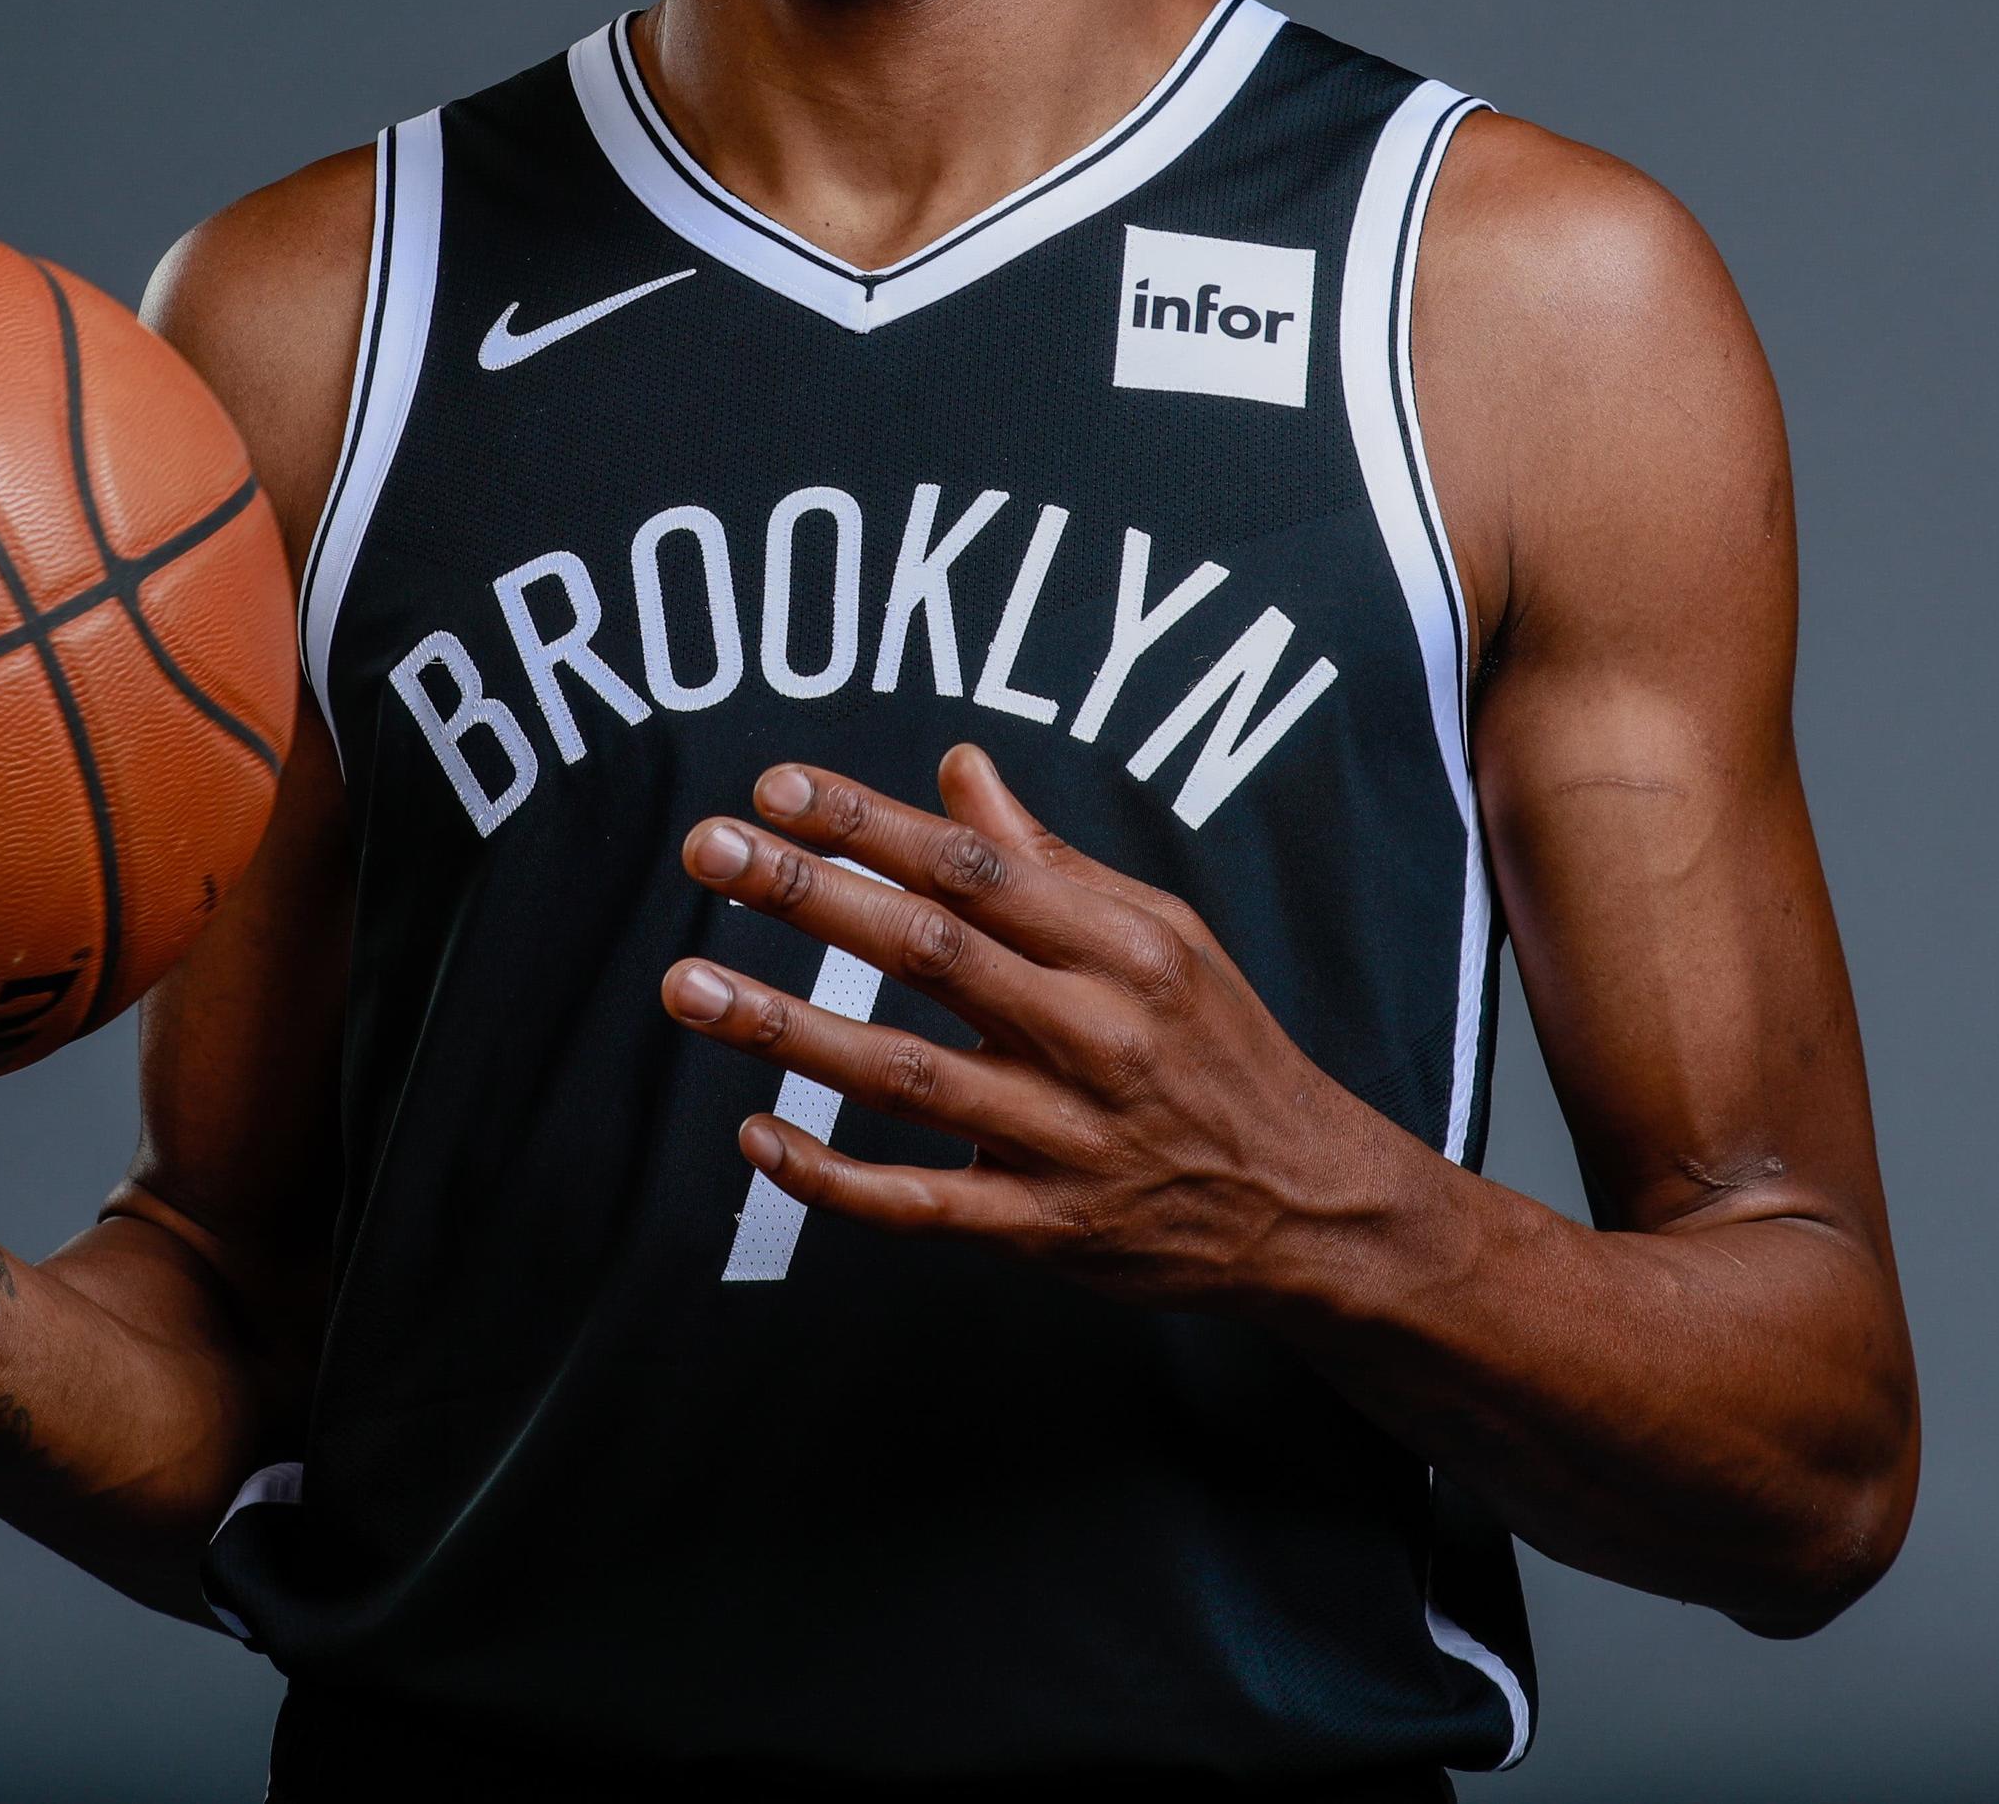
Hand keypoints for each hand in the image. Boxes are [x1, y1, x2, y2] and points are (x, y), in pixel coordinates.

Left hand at [663, 746, 1444, 1312]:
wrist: (1309, 1204)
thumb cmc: (1219, 1049)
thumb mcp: (1163, 935)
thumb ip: (1049, 860)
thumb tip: (959, 769)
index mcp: (1122, 946)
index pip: (975, 867)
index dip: (870, 824)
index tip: (775, 787)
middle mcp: (1094, 1033)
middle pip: (930, 950)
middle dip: (809, 895)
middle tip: (705, 851)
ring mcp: (1067, 1138)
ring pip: (906, 1076)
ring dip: (788, 1029)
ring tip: (689, 988)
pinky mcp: (1046, 1230)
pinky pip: (921, 1204)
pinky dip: (833, 1177)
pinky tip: (757, 1136)